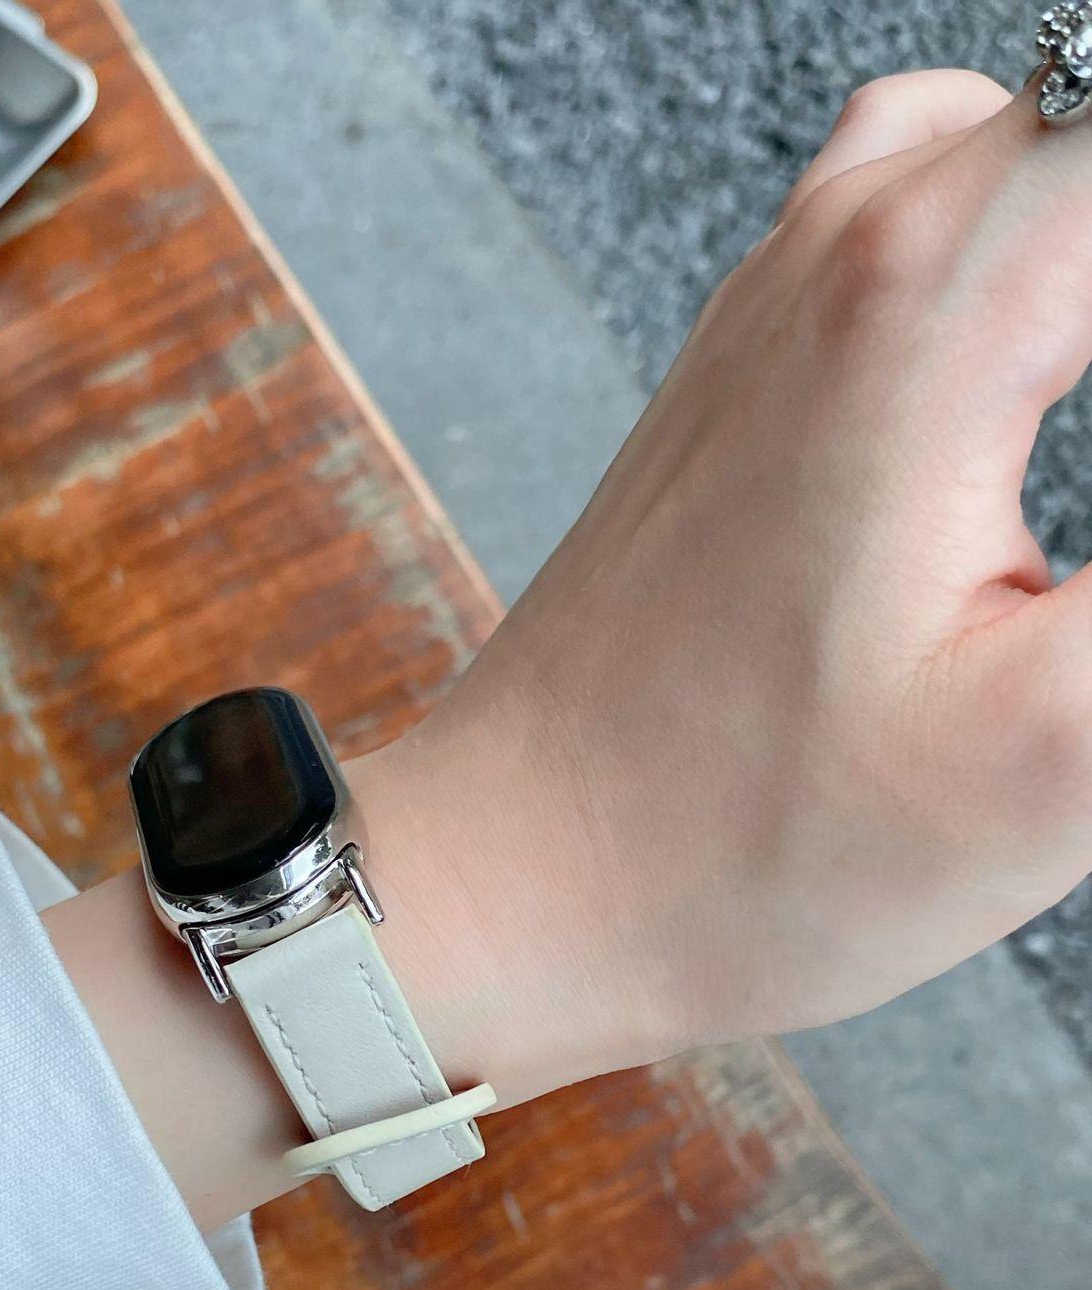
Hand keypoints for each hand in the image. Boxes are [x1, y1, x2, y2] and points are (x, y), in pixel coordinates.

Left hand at [358, 70, 1091, 1106]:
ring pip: (1052, 142)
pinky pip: (946, 212)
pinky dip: (1051, 247)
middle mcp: (850, 242)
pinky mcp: (756, 364)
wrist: (523, 878)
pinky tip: (1064, 371)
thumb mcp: (1062, 748)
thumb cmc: (742, 846)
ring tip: (1084, 437)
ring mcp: (783, 292)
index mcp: (939, 292)